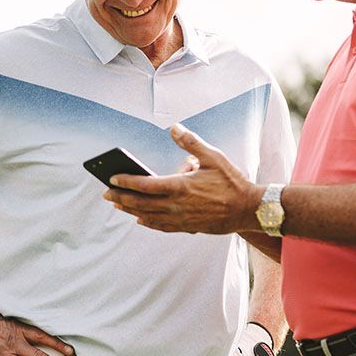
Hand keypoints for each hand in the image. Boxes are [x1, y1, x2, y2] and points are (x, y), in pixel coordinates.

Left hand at [104, 124, 261, 233]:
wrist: (250, 209)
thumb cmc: (232, 181)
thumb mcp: (214, 157)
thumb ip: (191, 143)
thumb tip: (174, 127)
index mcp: (180, 187)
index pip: (145, 185)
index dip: (126, 182)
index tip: (111, 179)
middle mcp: (177, 205)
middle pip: (142, 203)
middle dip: (121, 197)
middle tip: (105, 193)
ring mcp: (182, 219)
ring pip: (149, 216)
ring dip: (131, 210)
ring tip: (117, 205)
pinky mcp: (189, 227)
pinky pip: (163, 227)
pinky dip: (149, 223)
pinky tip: (140, 219)